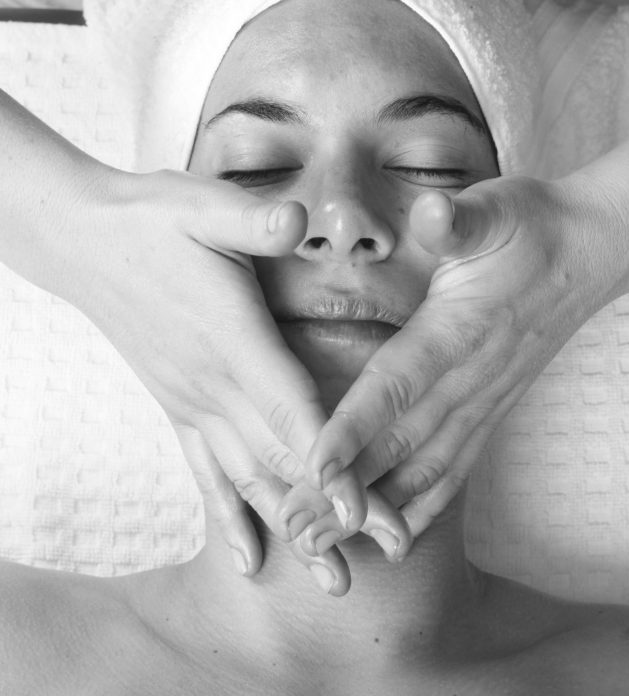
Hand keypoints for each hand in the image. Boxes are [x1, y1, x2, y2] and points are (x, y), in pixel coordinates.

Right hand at [48, 163, 374, 575]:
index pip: (290, 408)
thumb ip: (253, 222)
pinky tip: (250, 558)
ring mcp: (192, 401)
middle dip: (335, 508)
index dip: (328, 459)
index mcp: (232, 336)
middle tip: (386, 549)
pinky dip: (232, 517)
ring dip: (294, 527)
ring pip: (250, 477)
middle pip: (283, 456)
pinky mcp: (177, 406)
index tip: (360, 509)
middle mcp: (212, 383)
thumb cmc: (153, 219)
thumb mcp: (205, 206)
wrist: (86, 242)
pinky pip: (206, 473)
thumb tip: (294, 219)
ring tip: (333, 578)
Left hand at [279, 174, 619, 537]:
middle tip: (298, 528)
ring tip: (328, 544)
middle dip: (349, 488)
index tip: (315, 464)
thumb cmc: (530, 225)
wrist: (588, 250)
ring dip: (377, 509)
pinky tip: (394, 533)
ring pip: (427, 466)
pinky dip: (423, 504)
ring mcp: (486, 399)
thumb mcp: (494, 209)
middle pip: (402, 443)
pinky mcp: (492, 407)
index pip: (399, 384)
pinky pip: (456, 466)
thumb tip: (434, 211)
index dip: (356, 425)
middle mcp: (473, 375)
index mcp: (461, 327)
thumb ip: (460, 221)